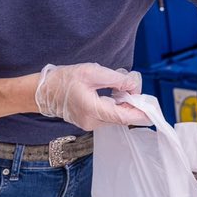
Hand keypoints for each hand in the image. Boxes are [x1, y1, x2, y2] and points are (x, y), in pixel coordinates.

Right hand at [35, 63, 150, 129]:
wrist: (44, 91)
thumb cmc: (64, 79)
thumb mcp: (92, 72)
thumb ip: (115, 79)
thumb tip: (134, 85)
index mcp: (92, 109)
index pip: (122, 116)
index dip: (139, 114)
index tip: (152, 111)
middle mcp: (92, 121)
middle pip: (121, 117)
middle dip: (132, 104)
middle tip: (135, 88)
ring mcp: (90, 124)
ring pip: (115, 117)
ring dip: (123, 104)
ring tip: (121, 87)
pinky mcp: (89, 122)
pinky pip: (108, 116)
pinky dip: (115, 106)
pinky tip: (113, 94)